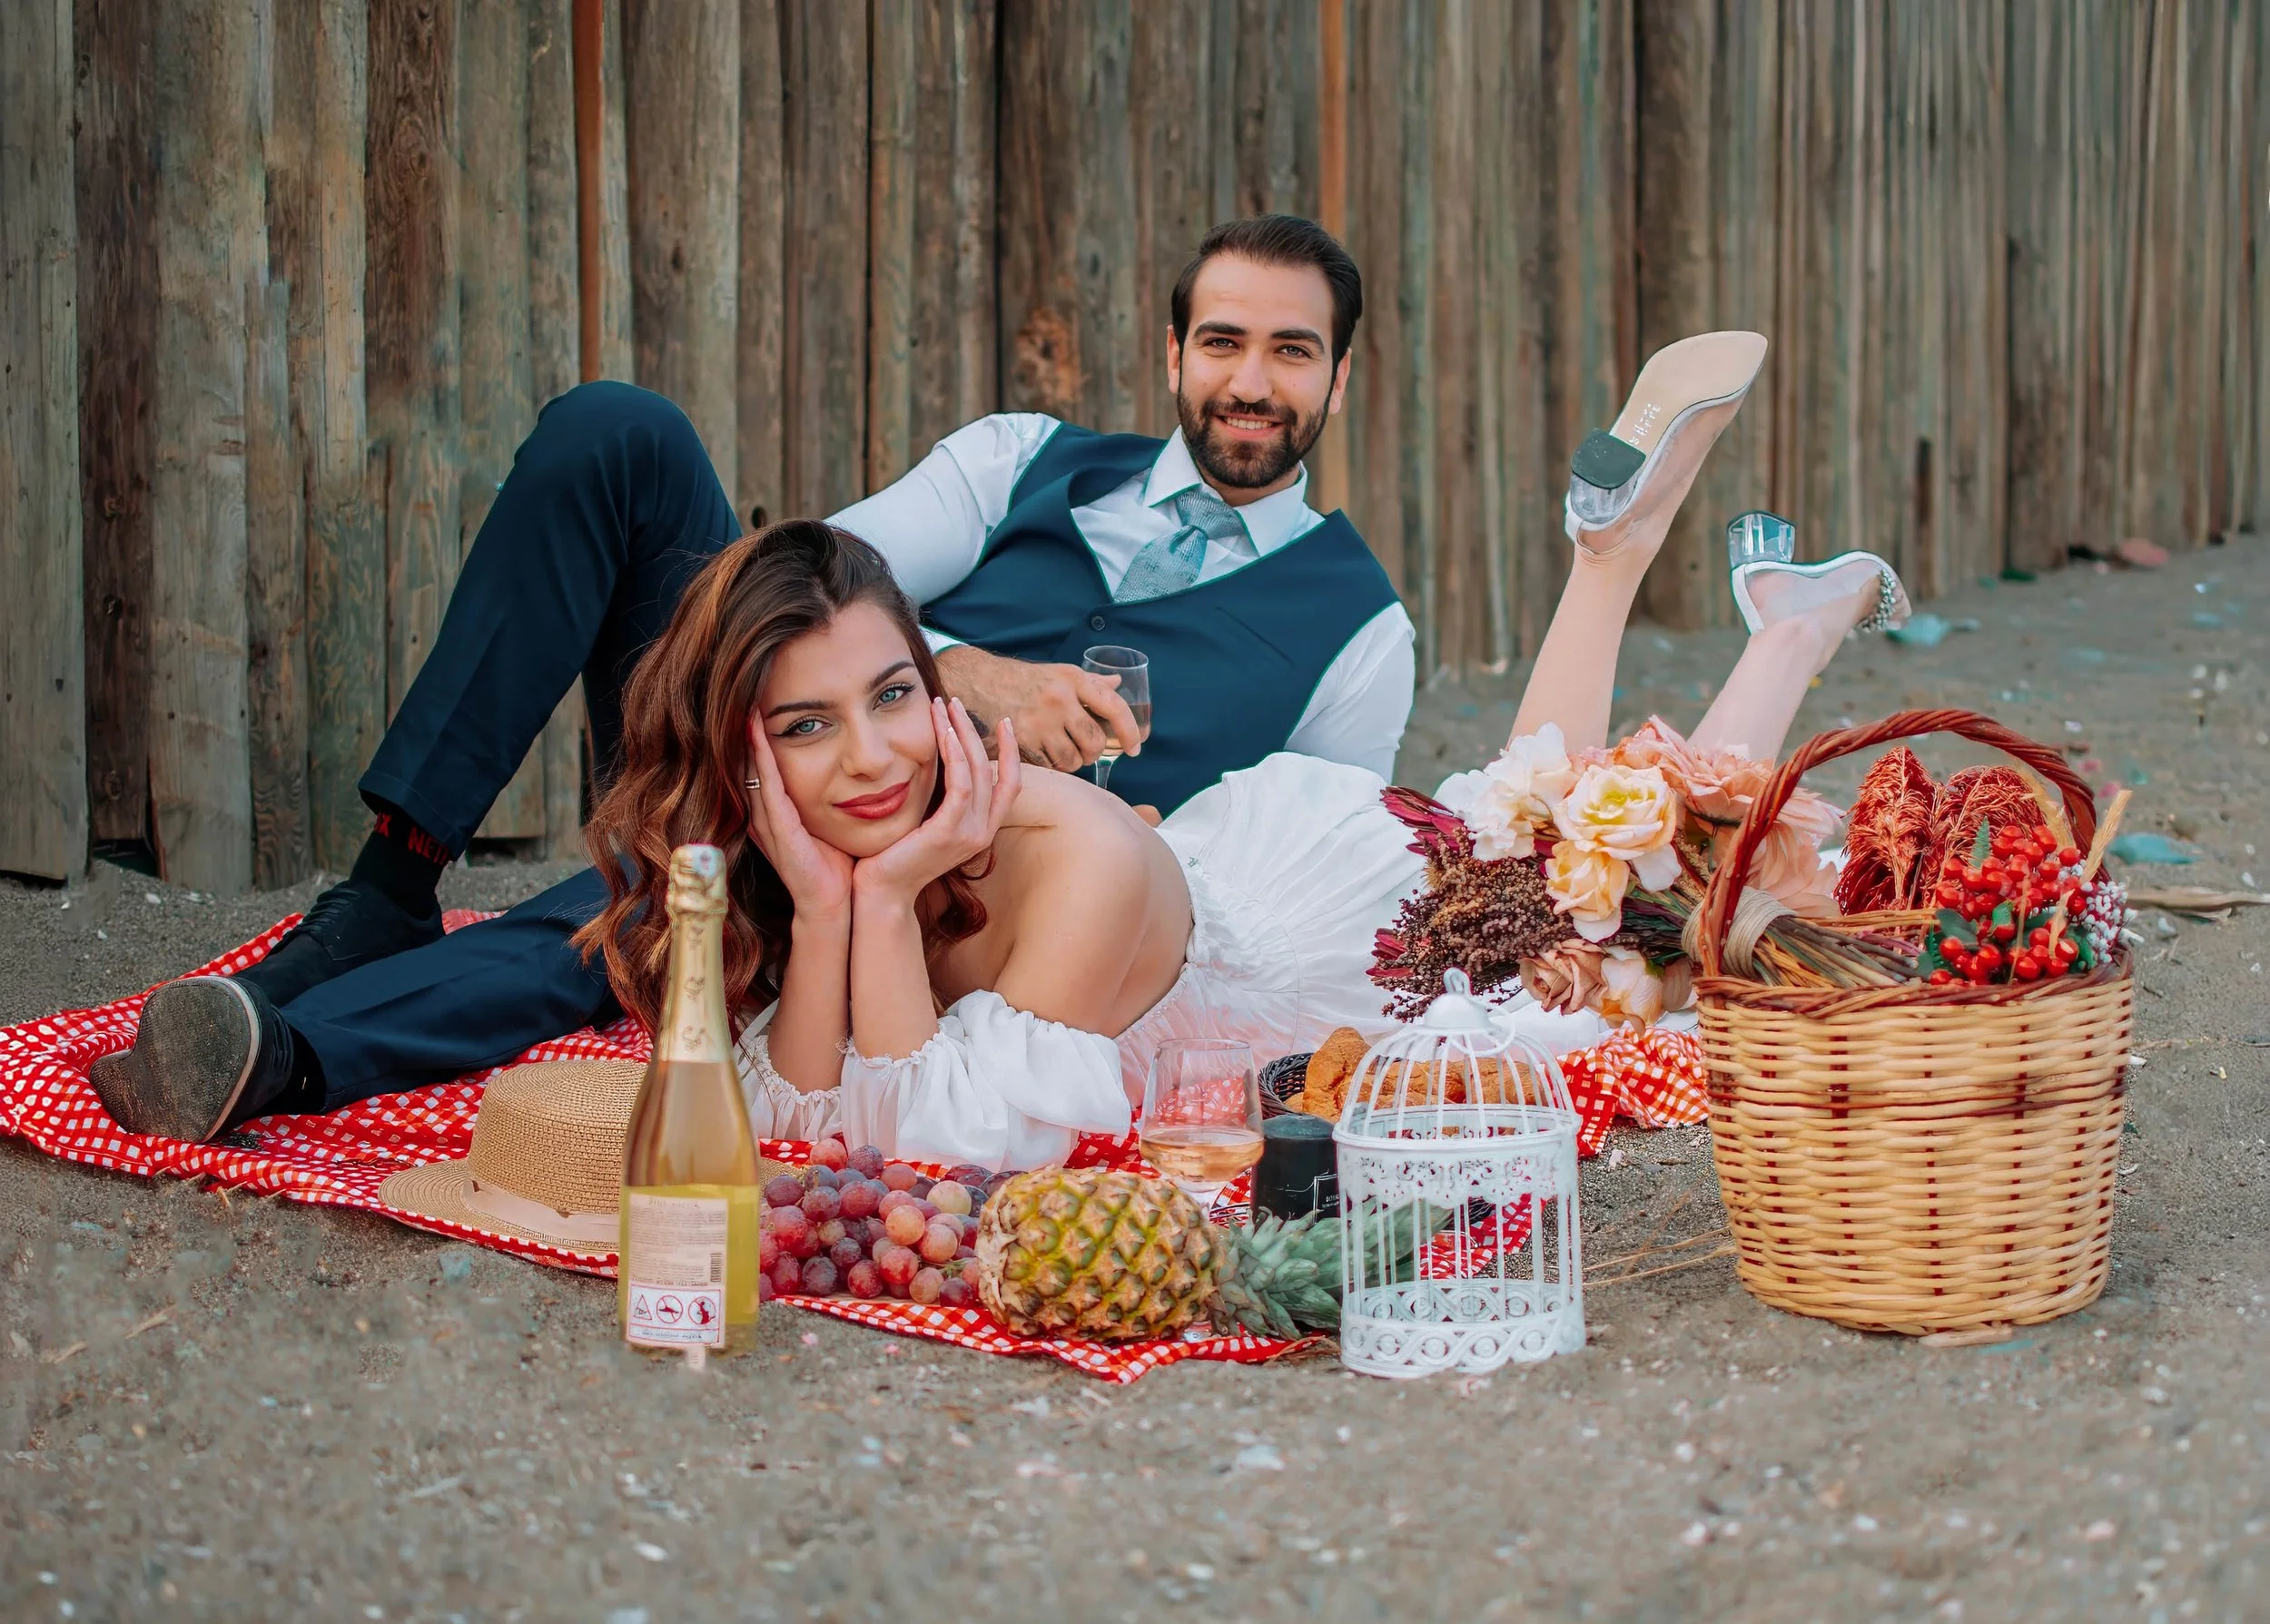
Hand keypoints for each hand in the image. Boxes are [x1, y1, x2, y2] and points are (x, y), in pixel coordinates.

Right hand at [743, 715, 854, 918]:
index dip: (760, 735)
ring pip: (754, 771)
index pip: (765, 764)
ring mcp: (768, 821)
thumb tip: (851, 766)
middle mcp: (767, 813)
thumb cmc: (837, 864)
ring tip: (746, 705)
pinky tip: (757, 737)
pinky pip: (767, 789)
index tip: (761, 701)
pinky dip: (761, 761)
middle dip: (747, 732)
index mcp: (779, 810)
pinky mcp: (778, 831)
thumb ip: (831, 795)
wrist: (834, 904)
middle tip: (745, 694)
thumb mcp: (831, 820)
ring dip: (749, 739)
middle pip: (751, 764)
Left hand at [852, 699, 1020, 908]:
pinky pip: (959, 786)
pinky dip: (954, 755)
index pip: (1009, 783)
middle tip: (955, 702)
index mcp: (982, 829)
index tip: (1004, 721)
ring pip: (976, 770)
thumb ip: (942, 797)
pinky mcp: (947, 833)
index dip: (1010, 751)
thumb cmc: (897, 854)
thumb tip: (943, 760)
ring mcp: (968, 834)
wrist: (882, 891)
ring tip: (944, 706)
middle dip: (975, 729)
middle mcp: (982, 832)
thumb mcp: (928, 821)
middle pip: (992, 769)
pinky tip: (943, 733)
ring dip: (961, 733)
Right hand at [934, 644, 1144, 772]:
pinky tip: (1040, 752)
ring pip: (1072, 760)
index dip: (1129, 731)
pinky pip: (1048, 766)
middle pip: (1094, 742)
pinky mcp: (1020, 740)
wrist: (976, 681)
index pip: (1113, 707)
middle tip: (1084, 750)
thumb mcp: (1058, 673)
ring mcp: (1039, 721)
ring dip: (1070, 762)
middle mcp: (1058, 699)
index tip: (1135, 748)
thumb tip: (1118, 684)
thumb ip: (1089, 683)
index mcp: (1072, 679)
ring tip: (1059, 750)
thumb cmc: (1022, 679)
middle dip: (1093, 753)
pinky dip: (1049, 765)